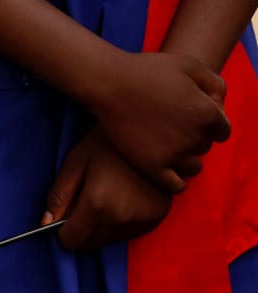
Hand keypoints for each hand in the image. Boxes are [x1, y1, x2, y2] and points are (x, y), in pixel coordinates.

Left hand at [45, 130, 174, 250]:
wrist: (155, 127)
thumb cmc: (107, 141)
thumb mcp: (75, 162)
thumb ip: (58, 195)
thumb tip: (46, 223)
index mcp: (98, 205)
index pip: (71, 242)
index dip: (63, 232)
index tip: (66, 215)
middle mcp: (122, 218)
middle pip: (90, 244)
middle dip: (82, 229)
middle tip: (88, 200)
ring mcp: (144, 218)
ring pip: (110, 239)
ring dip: (103, 226)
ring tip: (110, 195)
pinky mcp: (159, 215)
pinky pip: (130, 232)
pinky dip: (122, 222)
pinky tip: (126, 197)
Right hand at [87, 49, 229, 193]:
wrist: (111, 84)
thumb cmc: (150, 71)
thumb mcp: (192, 66)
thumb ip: (215, 85)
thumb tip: (220, 106)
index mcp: (209, 113)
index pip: (222, 130)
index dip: (208, 124)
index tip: (189, 118)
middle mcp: (195, 137)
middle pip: (204, 147)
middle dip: (194, 139)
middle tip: (171, 129)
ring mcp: (173, 155)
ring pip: (193, 168)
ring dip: (185, 160)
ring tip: (167, 148)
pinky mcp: (151, 167)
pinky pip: (175, 186)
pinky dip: (176, 182)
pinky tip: (165, 170)